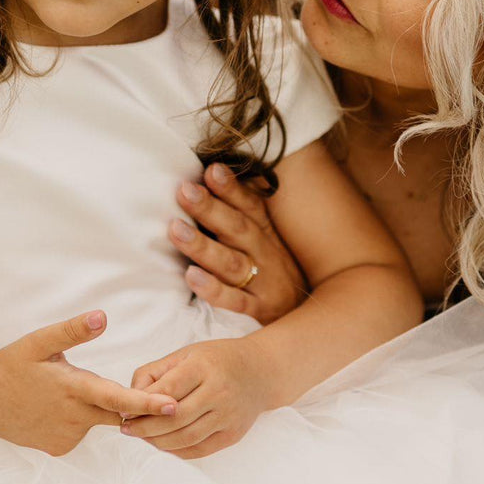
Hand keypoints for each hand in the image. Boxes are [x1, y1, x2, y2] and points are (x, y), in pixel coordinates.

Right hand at [0, 310, 179, 455]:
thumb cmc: (11, 365)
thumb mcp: (39, 341)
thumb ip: (73, 330)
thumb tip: (103, 316)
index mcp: (74, 388)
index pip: (119, 398)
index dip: (148, 403)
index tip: (174, 406)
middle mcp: (74, 417)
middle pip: (116, 412)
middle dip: (133, 405)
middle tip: (146, 394)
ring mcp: (67, 437)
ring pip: (97, 420)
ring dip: (94, 406)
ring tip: (63, 390)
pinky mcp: (59, 448)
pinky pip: (81, 431)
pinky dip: (78, 418)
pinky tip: (56, 408)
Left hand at [122, 338, 272, 458]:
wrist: (261, 372)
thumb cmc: (216, 360)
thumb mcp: (186, 354)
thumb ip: (155, 373)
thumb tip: (130, 398)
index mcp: (203, 366)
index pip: (166, 391)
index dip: (141, 404)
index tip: (123, 412)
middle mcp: (218, 391)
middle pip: (174, 419)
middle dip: (144, 427)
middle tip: (127, 429)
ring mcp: (228, 415)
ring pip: (185, 438)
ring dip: (157, 442)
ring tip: (142, 437)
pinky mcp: (233, 434)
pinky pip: (199, 450)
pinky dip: (177, 451)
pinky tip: (163, 444)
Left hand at [169, 163, 307, 323]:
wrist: (307, 312)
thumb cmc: (275, 267)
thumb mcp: (267, 236)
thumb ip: (242, 209)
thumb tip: (211, 173)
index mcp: (266, 232)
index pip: (249, 205)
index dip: (231, 188)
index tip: (211, 170)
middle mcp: (265, 253)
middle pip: (237, 229)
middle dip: (210, 209)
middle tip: (185, 191)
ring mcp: (263, 282)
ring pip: (231, 263)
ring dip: (203, 246)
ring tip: (176, 229)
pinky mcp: (259, 309)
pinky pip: (234, 301)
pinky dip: (214, 289)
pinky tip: (192, 276)